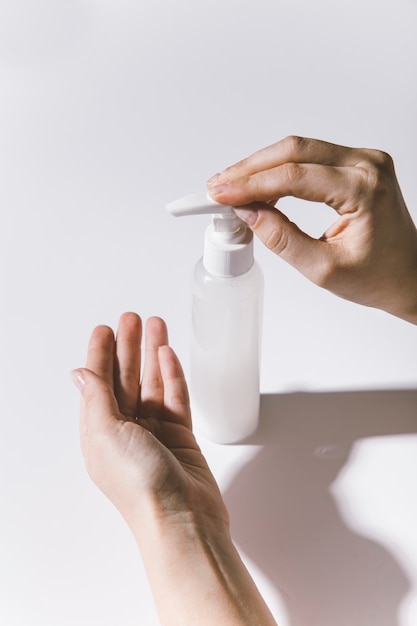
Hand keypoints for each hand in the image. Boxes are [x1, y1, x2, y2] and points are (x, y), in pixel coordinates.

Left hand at [72, 312, 228, 535]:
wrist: (182, 517)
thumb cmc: (139, 485)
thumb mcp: (106, 434)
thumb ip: (96, 399)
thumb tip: (81, 374)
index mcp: (99, 433)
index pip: (98, 383)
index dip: (100, 354)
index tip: (105, 329)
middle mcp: (125, 431)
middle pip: (125, 379)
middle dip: (128, 347)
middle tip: (133, 319)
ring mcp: (154, 433)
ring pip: (152, 383)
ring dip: (153, 354)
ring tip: (157, 326)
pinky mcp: (180, 436)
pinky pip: (175, 397)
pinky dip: (173, 375)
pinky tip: (169, 355)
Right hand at [208, 136, 416, 322]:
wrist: (408, 275)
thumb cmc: (378, 277)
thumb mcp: (323, 268)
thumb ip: (281, 239)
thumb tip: (248, 214)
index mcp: (364, 190)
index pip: (294, 176)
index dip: (251, 184)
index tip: (221, 194)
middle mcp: (367, 165)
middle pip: (294, 151)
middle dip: (251, 168)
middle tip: (219, 186)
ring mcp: (364, 160)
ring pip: (300, 149)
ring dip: (262, 165)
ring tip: (232, 185)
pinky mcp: (357, 164)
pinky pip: (311, 156)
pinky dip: (281, 168)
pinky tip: (259, 182)